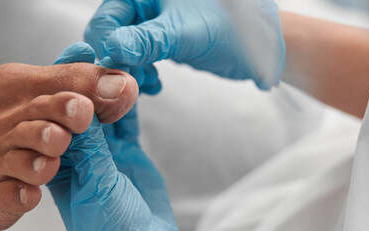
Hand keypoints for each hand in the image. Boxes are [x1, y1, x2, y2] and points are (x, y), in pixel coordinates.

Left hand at [47, 43, 180, 230]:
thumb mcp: (98, 188)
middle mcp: (75, 158)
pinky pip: (124, 122)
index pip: (53, 121)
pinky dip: (127, 105)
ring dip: (107, 92)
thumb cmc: (113, 230)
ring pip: (100, 114)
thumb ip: (92, 151)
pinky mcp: (125, 155)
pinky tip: (129, 88)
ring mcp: (101, 155)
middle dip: (84, 85)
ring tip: (114, 66)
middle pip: (75, 112)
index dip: (61, 93)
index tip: (70, 65)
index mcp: (55, 167)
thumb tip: (83, 111)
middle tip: (93, 56)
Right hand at [85, 0, 284, 89]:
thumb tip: (112, 49)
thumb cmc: (231, 29)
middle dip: (117, 61)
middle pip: (109, 33)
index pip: (107, 18)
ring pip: (121, 48)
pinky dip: (140, 72)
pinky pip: (136, 57)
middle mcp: (145, 2)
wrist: (262, 45)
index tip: (113, 72)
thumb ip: (147, 40)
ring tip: (147, 85)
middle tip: (130, 84)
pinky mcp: (160, 38)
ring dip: (128, 70)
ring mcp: (152, 20)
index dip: (106, 47)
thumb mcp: (185, 34)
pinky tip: (154, 85)